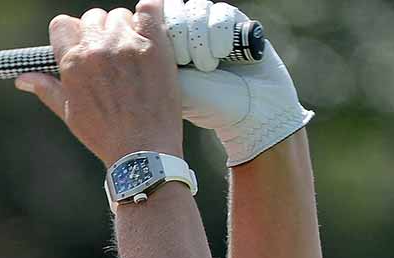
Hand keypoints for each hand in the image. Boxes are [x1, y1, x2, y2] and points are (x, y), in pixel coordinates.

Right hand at [18, 0, 184, 166]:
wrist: (143, 149)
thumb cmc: (105, 135)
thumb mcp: (70, 113)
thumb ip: (47, 89)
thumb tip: (23, 80)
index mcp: (72, 62)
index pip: (62, 24)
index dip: (72, 34)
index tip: (83, 46)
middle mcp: (97, 48)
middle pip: (93, 17)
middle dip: (99, 32)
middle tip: (111, 55)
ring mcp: (126, 43)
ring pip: (120, 15)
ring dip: (125, 28)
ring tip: (133, 52)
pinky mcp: (154, 44)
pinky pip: (151, 6)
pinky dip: (150, 11)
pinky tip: (148, 28)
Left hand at [166, 0, 314, 164]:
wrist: (251, 111)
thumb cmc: (207, 104)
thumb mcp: (172, 83)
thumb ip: (153, 56)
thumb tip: (142, 26)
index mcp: (164, 49)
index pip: (153, 19)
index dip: (161, 33)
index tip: (172, 61)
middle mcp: (187, 35)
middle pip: (174, 9)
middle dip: (181, 36)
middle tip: (189, 64)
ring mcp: (210, 28)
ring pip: (197, 9)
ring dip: (201, 39)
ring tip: (208, 66)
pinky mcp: (235, 23)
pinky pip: (221, 12)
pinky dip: (222, 34)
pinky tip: (225, 55)